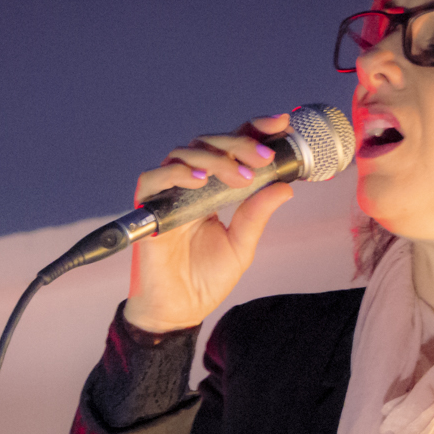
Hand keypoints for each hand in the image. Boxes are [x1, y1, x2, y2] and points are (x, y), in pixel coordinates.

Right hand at [124, 112, 295, 333]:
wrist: (180, 309)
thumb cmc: (207, 278)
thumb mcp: (242, 244)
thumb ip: (257, 214)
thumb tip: (285, 186)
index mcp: (214, 187)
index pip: (231, 147)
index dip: (253, 130)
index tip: (280, 123)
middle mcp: (190, 183)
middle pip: (210, 143)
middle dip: (239, 144)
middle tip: (263, 158)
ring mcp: (168, 193)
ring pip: (185, 153)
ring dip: (215, 158)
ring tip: (240, 177)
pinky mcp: (148, 208)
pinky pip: (155, 178)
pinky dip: (177, 173)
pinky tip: (199, 180)